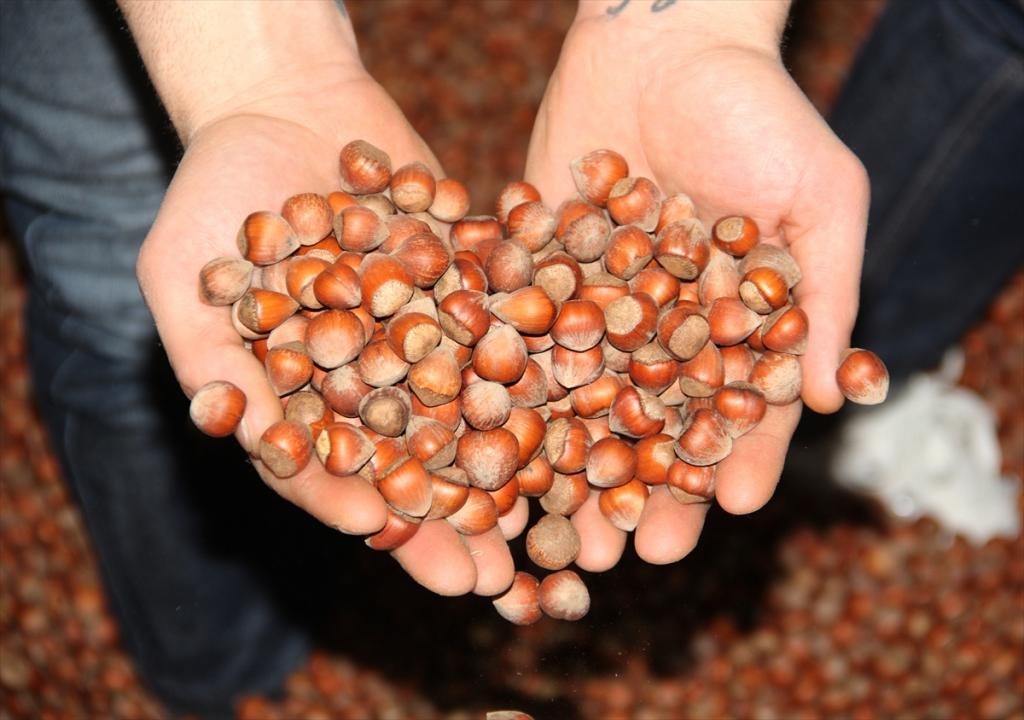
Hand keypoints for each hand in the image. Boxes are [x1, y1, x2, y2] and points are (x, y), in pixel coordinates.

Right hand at [136, 65, 515, 597]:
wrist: (285, 101)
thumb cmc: (213, 192)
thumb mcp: (186, 274)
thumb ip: (211, 355)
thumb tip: (229, 437)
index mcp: (304, 400)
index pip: (329, 471)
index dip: (354, 507)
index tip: (385, 538)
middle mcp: (373, 382)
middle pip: (414, 464)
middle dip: (450, 521)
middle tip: (488, 581)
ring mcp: (429, 339)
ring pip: (473, 418)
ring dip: (506, 475)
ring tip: (541, 524)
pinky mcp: (473, 292)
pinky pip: (509, 338)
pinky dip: (540, 377)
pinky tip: (576, 415)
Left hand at [525, 11, 868, 566]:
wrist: (666, 39)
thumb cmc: (764, 112)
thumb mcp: (820, 198)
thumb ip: (826, 296)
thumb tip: (835, 397)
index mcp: (734, 326)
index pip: (738, 409)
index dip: (736, 457)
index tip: (728, 508)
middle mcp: (660, 329)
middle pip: (651, 425)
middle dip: (640, 488)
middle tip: (624, 554)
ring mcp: (593, 306)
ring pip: (579, 400)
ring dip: (566, 466)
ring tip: (553, 529)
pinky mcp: (534, 271)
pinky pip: (519, 334)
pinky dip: (504, 386)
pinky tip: (489, 437)